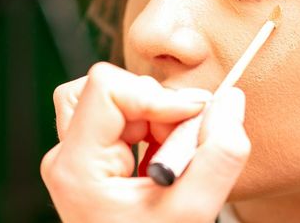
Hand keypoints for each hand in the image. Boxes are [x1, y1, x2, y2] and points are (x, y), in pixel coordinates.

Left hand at [40, 62, 250, 222]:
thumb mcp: (193, 211)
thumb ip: (219, 155)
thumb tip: (231, 101)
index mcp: (78, 168)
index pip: (105, 89)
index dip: (156, 94)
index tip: (194, 114)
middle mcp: (68, 155)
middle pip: (107, 89)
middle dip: (155, 106)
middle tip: (180, 139)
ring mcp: (78, 154)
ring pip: (115, 97)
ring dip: (153, 115)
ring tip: (172, 150)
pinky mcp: (93, 153)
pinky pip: (122, 114)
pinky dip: (151, 125)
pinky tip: (163, 155)